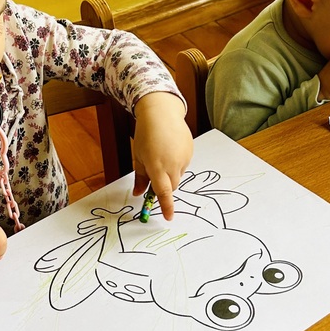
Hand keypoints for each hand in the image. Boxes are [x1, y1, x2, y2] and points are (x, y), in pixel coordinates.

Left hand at [131, 92, 191, 219]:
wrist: (161, 113)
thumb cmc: (146, 134)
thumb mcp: (139, 157)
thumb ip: (140, 177)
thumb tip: (138, 194)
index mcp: (157, 167)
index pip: (163, 193)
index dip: (166, 206)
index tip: (168, 217)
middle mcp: (172, 164)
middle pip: (172, 186)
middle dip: (164, 186)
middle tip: (155, 175)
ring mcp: (183, 158)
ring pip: (178, 175)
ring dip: (170, 173)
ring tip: (161, 154)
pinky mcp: (190, 151)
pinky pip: (183, 164)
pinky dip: (176, 162)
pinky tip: (170, 149)